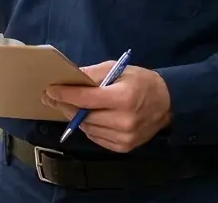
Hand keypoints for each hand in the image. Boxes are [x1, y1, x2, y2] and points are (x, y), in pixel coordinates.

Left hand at [41, 62, 171, 153]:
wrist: (168, 103)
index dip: (65, 94)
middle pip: (84, 116)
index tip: (50, 90)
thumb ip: (93, 73)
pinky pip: (96, 138)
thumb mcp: (119, 69)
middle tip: (51, 97)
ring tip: (68, 106)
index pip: (85, 99)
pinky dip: (88, 128)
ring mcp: (124, 137)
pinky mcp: (124, 147)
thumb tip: (69, 76)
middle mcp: (123, 121)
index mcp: (123, 98)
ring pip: (87, 129)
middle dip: (65, 106)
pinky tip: (86, 117)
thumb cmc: (142, 82)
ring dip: (75, 117)